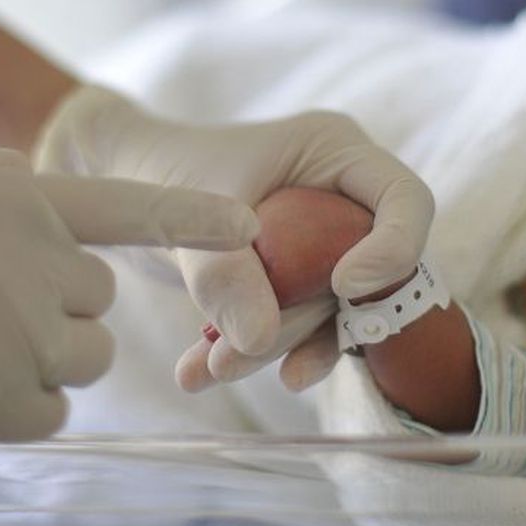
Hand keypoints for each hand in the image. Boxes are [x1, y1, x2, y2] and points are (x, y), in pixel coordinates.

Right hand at [0, 147, 256, 443]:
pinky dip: (16, 403)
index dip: (194, 219)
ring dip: (42, 354)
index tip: (248, 228)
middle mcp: (30, 266)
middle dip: (56, 303)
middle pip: (99, 301)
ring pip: (84, 358)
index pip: (130, 211)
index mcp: (14, 201)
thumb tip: (40, 176)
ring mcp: (14, 340)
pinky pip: (49, 411)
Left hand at [34, 86, 433, 383]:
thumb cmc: (161, 167)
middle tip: (233, 356)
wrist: (119, 179)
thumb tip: (259, 343)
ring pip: (328, 313)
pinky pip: (294, 328)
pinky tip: (200, 372)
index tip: (343, 286)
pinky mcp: (295, 283)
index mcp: (337, 153)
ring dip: (271, 348)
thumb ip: (224, 273)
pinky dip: (250, 352)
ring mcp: (322, 244)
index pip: (406, 203)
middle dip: (304, 325)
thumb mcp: (188, 212)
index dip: (392, 250)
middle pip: (364, 275)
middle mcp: (342, 199)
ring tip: (206, 370)